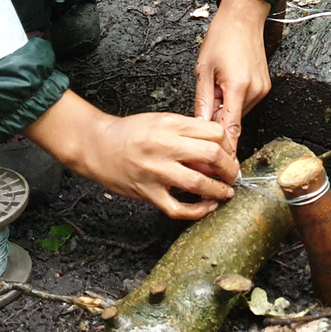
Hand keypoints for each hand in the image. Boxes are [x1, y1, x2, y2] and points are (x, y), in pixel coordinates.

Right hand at [25, 90, 238, 219]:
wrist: (97, 145)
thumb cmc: (130, 132)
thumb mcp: (161, 120)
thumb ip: (187, 130)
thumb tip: (216, 145)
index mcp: (171, 125)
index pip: (214, 132)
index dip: (229, 144)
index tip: (230, 153)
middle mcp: (165, 146)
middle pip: (212, 155)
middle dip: (230, 168)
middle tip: (234, 174)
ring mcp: (156, 171)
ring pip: (199, 183)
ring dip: (219, 190)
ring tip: (227, 192)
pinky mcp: (147, 192)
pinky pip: (178, 208)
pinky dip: (197, 211)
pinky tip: (207, 208)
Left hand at [194, 0, 272, 152]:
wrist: (244, 18)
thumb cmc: (221, 39)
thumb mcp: (203, 71)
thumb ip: (203, 102)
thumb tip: (198, 129)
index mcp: (237, 87)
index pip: (231, 130)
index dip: (224, 152)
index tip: (217, 169)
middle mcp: (254, 91)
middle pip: (233, 123)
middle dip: (217, 129)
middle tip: (200, 135)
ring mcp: (262, 89)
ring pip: (239, 114)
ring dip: (225, 113)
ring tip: (213, 94)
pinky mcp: (264, 87)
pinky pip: (245, 104)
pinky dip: (233, 104)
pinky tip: (224, 89)